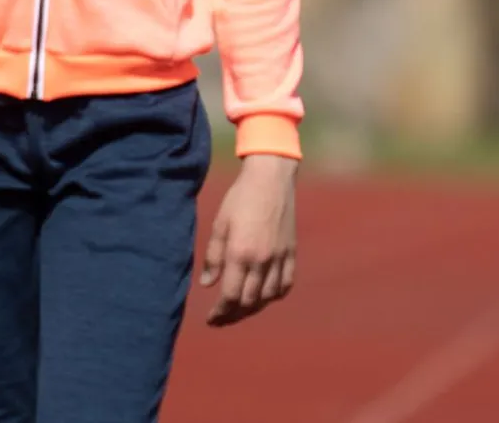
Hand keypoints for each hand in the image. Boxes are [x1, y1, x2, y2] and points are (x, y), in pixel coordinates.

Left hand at [201, 153, 296, 326]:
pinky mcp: (291, 253)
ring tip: (240, 309)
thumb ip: (213, 257)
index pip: (230, 296)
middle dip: (233, 314)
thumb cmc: (240, 198)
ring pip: (268, 297)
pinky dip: (274, 295)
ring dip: (253, 308)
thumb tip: (207, 284)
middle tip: (222, 318)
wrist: (271, 180)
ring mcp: (279, 258)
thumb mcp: (219, 224)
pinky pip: (285, 285)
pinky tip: (264, 296)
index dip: (220, 312)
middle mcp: (261, 261)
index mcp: (240, 253)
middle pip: (249, 302)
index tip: (211, 319)